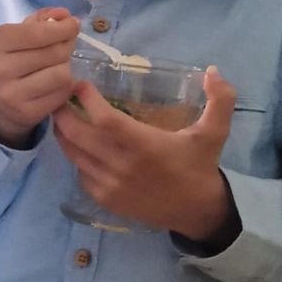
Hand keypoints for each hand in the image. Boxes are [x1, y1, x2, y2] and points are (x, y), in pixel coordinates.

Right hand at [0, 7, 78, 148]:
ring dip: (66, 67)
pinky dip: (66, 86)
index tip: (73, 25)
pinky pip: (62, 93)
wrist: (3, 100)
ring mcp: (13, 93)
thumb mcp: (24, 33)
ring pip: (61, 74)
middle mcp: (1, 68)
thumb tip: (65, 15)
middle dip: (67, 46)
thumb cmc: (18, 58)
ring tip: (58, 66)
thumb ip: (44, 19)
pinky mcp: (27, 112)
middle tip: (65, 46)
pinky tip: (56, 84)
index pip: (38, 32)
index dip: (62, 27)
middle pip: (54, 52)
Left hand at [53, 66, 240, 246]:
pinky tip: (80, 142)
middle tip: (61, 94)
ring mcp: (110, 185)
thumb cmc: (200, 166)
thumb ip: (220, 100)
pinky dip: (75, 155)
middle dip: (62, 111)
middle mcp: (122, 166)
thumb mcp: (215, 133)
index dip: (88, 100)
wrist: (197, 212)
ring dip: (64, 132)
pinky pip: (79, 171)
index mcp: (145, 146)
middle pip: (76, 134)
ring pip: (72, 153)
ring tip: (63, 113)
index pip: (104, 119)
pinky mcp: (105, 199)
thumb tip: (213, 69)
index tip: (81, 84)